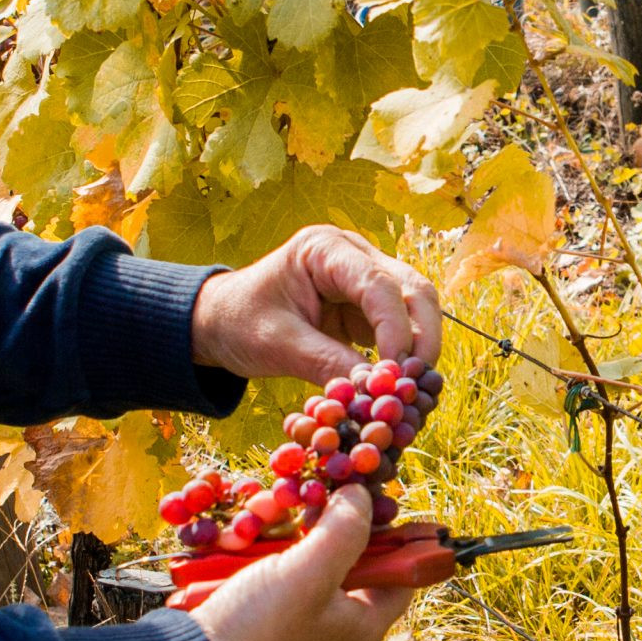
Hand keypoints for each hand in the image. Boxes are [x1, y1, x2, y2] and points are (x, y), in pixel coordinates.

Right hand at [190, 484, 412, 640]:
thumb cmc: (260, 628)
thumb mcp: (310, 574)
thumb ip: (345, 531)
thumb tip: (363, 494)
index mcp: (363, 620)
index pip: (402, 572)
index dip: (395, 533)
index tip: (375, 497)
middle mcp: (336, 616)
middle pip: (350, 552)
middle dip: (326, 519)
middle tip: (308, 499)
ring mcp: (299, 608)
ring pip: (308, 548)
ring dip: (287, 525)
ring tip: (264, 513)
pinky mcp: (266, 601)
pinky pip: (276, 558)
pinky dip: (263, 539)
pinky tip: (244, 531)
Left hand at [191, 224, 440, 387]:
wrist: (219, 323)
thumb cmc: (240, 322)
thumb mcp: (276, 344)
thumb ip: (325, 363)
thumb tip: (374, 392)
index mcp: (325, 248)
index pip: (378, 284)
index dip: (395, 329)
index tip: (393, 375)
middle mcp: (354, 256)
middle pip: (412, 290)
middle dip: (422, 338)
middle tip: (416, 385)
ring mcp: (364, 280)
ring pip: (415, 310)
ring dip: (419, 351)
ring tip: (410, 392)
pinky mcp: (366, 309)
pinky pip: (400, 331)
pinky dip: (404, 360)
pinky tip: (399, 389)